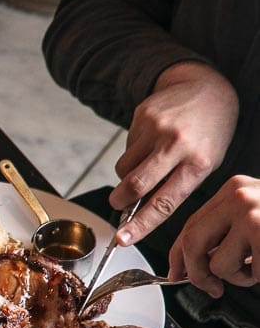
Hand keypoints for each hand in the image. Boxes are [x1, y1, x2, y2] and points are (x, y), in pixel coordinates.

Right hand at [111, 61, 238, 244]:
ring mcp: (157, 128)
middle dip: (120, 200)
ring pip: (123, 168)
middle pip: (134, 185)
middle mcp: (176, 144)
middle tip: (119, 203)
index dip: (140, 224)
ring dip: (126, 175)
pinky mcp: (142, 116)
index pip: (164, 202)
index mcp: (198, 163)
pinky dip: (132, 153)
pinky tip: (149, 142)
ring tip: (145, 164)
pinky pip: (125, 147)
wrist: (207, 88)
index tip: (122, 239)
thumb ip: (174, 187)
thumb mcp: (204, 163)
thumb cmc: (208, 133)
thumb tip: (140, 210)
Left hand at [169, 175, 259, 297]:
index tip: (175, 273)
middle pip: (192, 243)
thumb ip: (228, 229)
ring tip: (258, 268)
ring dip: (236, 278)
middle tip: (210, 287)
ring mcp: (250, 214)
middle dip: (196, 273)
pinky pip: (244, 273)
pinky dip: (256, 278)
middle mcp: (238, 197)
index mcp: (234, 190)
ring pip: (216, 264)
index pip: (192, 224)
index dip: (179, 254)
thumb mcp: (258, 213)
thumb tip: (197, 261)